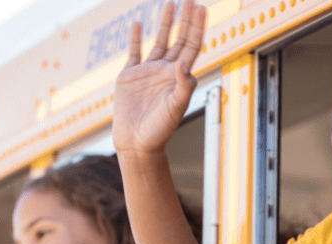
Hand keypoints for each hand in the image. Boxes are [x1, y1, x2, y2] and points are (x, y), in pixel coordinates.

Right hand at [113, 0, 206, 154]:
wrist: (137, 142)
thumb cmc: (160, 130)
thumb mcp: (175, 107)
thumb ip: (183, 86)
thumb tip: (184, 64)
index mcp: (180, 77)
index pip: (192, 46)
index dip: (197, 27)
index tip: (201, 8)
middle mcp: (166, 71)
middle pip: (179, 39)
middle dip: (185, 20)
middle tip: (190, 0)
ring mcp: (148, 72)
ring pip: (160, 41)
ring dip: (165, 23)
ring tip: (170, 4)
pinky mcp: (130, 76)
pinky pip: (134, 52)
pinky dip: (135, 37)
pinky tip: (137, 24)